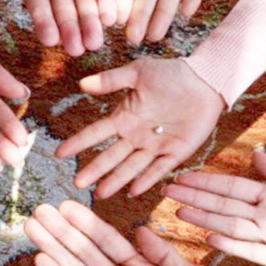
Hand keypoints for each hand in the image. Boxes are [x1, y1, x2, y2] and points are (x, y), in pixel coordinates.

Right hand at [24, 201, 226, 265]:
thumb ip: (162, 252)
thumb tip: (139, 229)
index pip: (107, 240)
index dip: (86, 223)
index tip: (65, 206)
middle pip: (84, 250)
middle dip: (62, 231)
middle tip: (40, 211)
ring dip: (52, 248)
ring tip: (32, 228)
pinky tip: (42, 259)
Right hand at [56, 58, 223, 197]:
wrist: (205, 80)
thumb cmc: (171, 73)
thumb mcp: (139, 72)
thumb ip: (112, 80)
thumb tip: (82, 83)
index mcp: (125, 116)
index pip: (97, 133)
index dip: (79, 142)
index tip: (60, 153)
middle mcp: (137, 134)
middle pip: (112, 155)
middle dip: (95, 169)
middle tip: (77, 183)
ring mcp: (156, 145)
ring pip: (132, 166)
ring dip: (117, 179)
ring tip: (100, 193)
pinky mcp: (176, 151)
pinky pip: (159, 168)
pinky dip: (146, 179)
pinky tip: (133, 191)